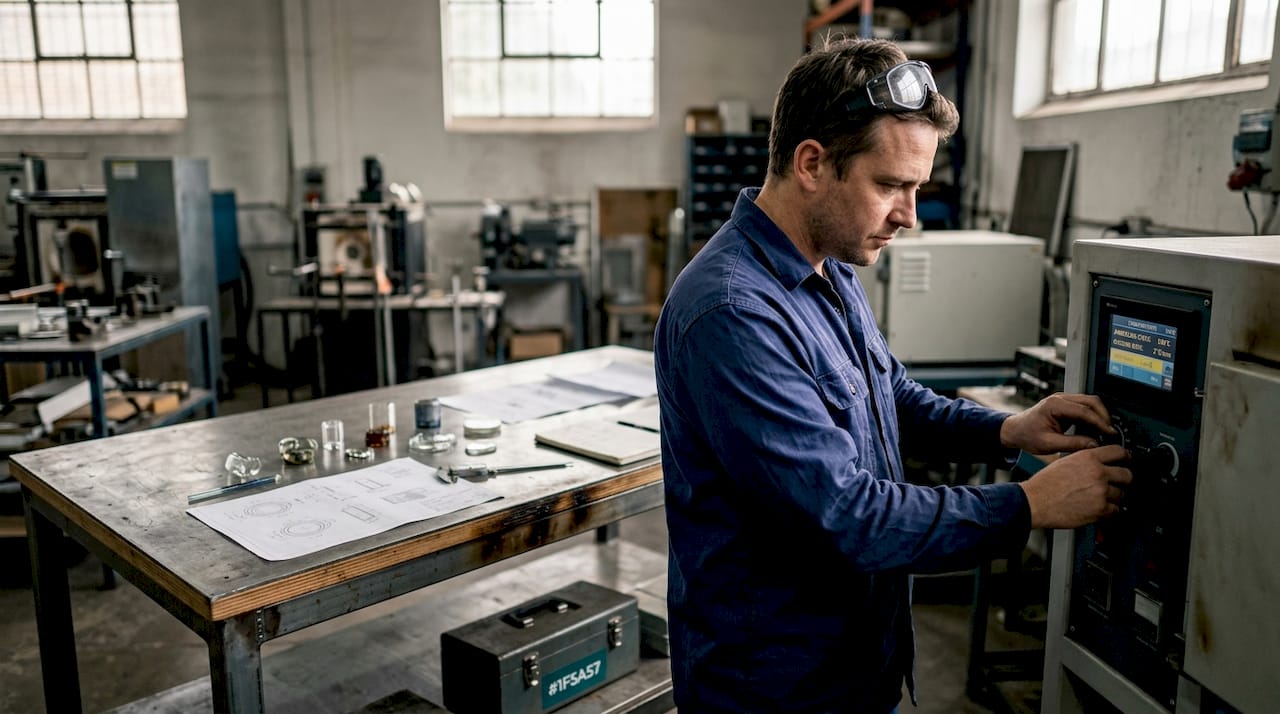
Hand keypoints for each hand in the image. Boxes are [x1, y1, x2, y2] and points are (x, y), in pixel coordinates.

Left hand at [1000, 392, 1114, 454]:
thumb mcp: (1049, 444)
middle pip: (1091, 401)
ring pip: (1090, 402)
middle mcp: (1060, 398)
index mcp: (1054, 405)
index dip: (1100, 422)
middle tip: (1111, 432)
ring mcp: (1063, 400)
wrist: (1014, 430)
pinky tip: (1096, 429)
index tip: (1110, 433)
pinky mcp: (1066, 405)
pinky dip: (1093, 417)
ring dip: (1100, 416)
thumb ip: (1073, 444)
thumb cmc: (1026, 435)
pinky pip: (1085, 407)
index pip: (1084, 410)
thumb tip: (1094, 445)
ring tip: (1106, 432)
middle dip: (1104, 416)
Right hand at [1019, 445, 1131, 528]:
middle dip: (1124, 479)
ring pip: (1122, 494)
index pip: (1119, 452)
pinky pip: (1116, 510)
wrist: (1035, 502)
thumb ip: (1085, 461)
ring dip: (1114, 497)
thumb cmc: (1045, 484)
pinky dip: (1109, 511)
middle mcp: (1097, 473)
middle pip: (1126, 474)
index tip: (1126, 460)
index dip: (1125, 457)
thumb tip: (1099, 462)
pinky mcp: (1100, 509)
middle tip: (1119, 483)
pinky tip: (1099, 508)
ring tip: (1101, 498)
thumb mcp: (1065, 461)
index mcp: (1088, 458)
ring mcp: (1100, 492)